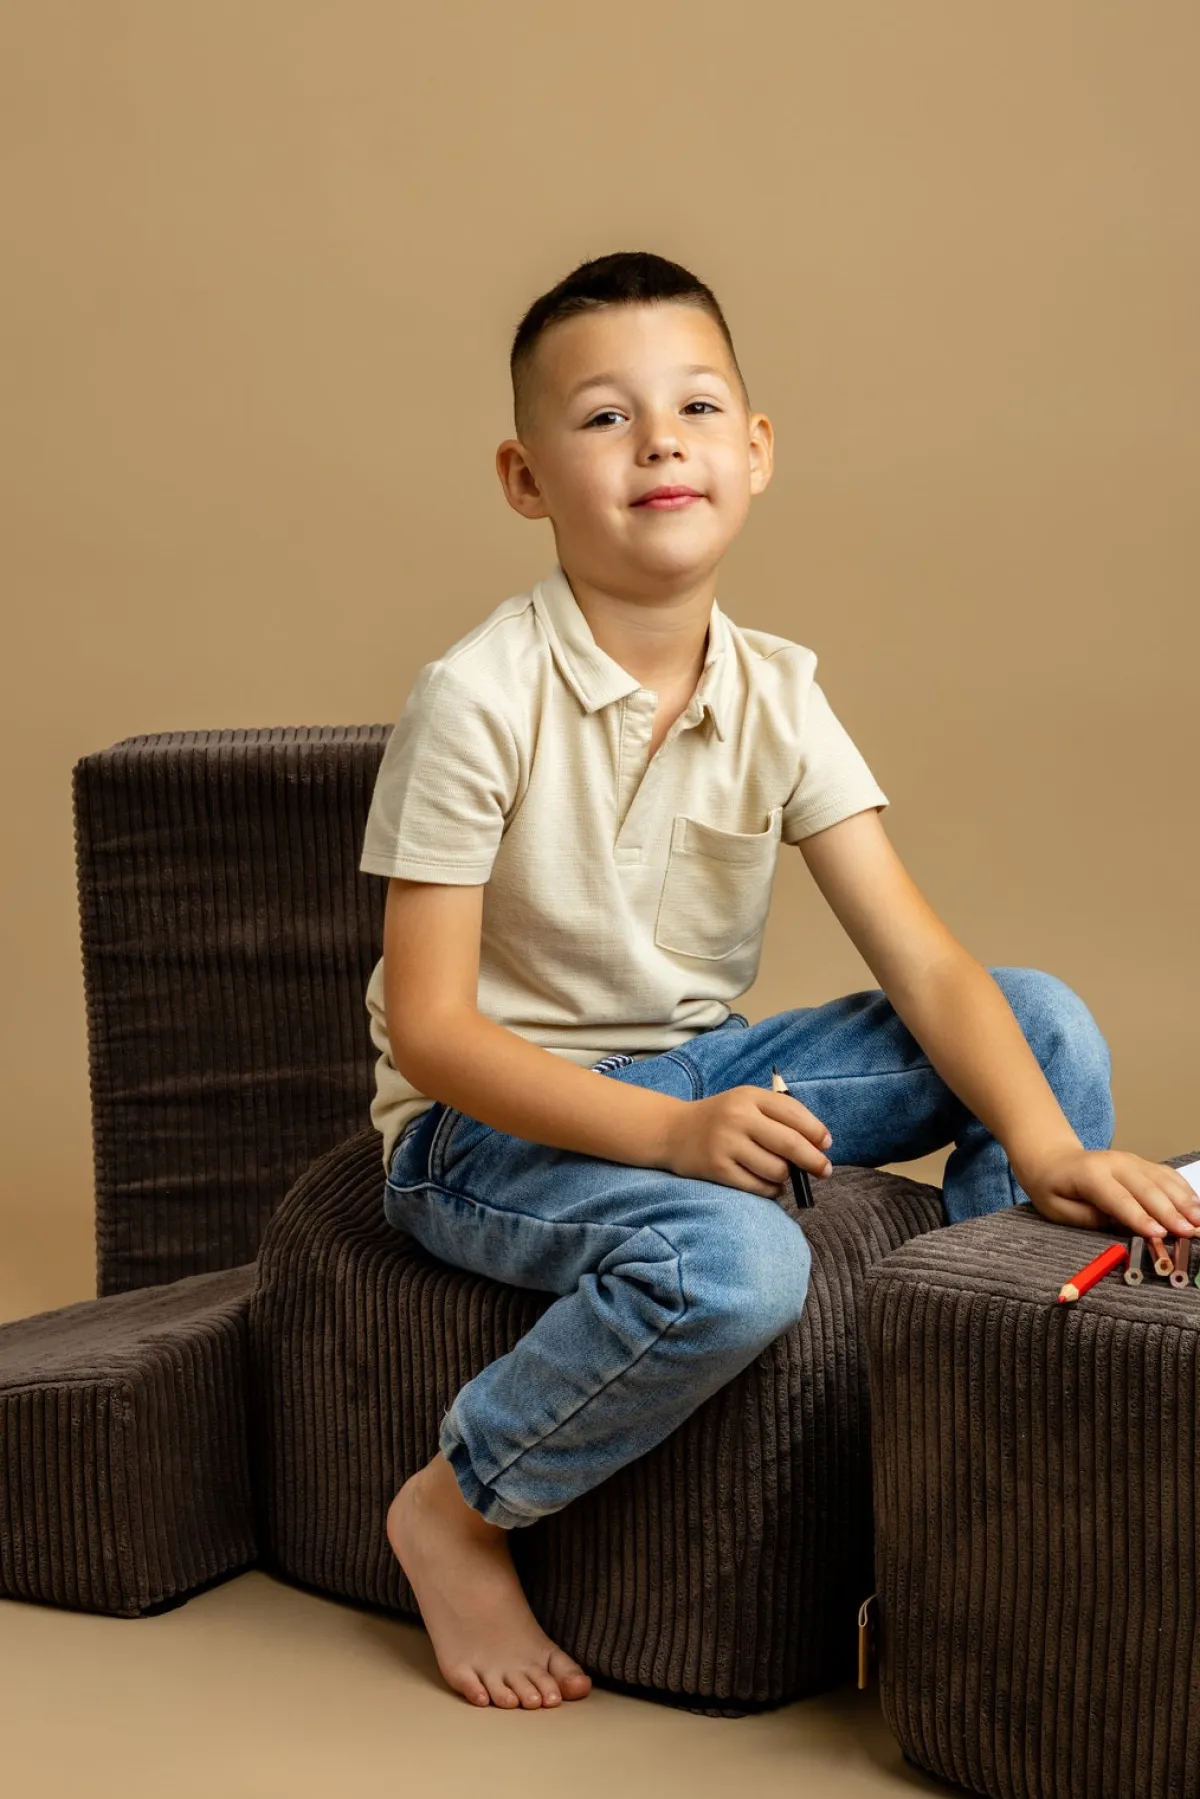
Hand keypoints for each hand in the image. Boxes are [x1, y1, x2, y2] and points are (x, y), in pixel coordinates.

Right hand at [662, 1085, 833, 1197]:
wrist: (672, 1131)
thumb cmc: (721, 1118)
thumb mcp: (746, 1102)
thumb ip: (779, 1115)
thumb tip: (819, 1144)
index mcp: (749, 1096)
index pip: (794, 1113)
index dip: (816, 1131)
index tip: (826, 1145)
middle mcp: (738, 1117)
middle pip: (790, 1143)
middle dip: (813, 1161)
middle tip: (825, 1171)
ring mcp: (726, 1144)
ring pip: (776, 1169)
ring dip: (786, 1177)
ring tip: (781, 1174)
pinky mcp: (718, 1169)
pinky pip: (758, 1187)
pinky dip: (771, 1190)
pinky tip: (769, 1185)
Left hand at [1017, 1145, 1199, 1242]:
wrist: (1054, 1159)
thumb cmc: (1054, 1189)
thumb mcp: (1058, 1210)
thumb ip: (1089, 1218)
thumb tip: (1121, 1227)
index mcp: (1090, 1175)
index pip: (1118, 1198)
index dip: (1140, 1217)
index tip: (1159, 1233)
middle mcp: (1115, 1163)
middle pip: (1146, 1189)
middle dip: (1170, 1212)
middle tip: (1190, 1232)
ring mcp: (1131, 1160)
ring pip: (1162, 1180)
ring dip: (1184, 1201)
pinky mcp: (1142, 1163)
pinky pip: (1167, 1175)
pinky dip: (1184, 1189)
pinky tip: (1197, 1205)